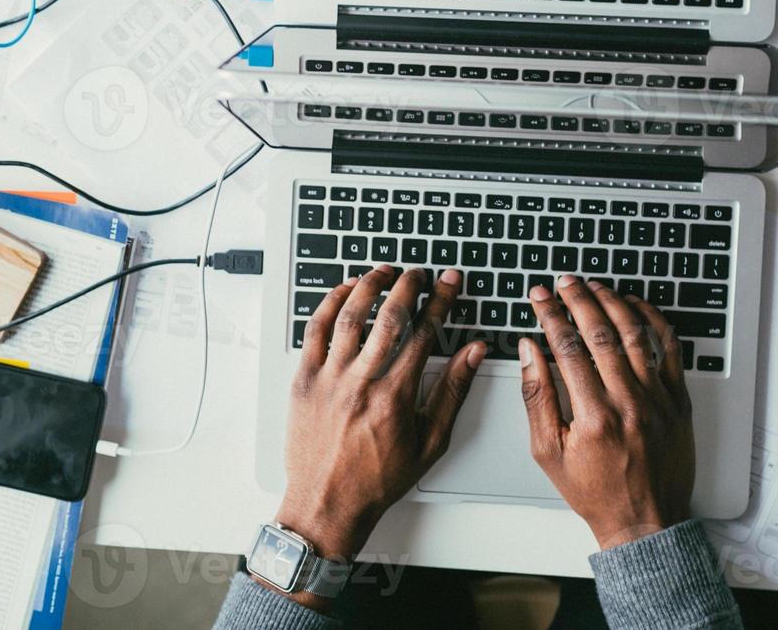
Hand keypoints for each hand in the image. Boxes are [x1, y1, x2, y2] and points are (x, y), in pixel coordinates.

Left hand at [273, 265, 485, 606]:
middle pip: (389, 316)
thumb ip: (452, 391)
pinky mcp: (304, 381)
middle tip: (419, 272)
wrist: (326, 504)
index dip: (441, 300)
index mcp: (395, 397)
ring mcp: (329, 379)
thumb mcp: (429, 442)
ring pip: (350, 316)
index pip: (425, 333)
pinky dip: (330, 305)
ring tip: (384, 272)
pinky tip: (344, 291)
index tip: (448, 282)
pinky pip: (315, 331)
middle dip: (409, 285)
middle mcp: (361, 382)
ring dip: (369, 285)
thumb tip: (473, 353)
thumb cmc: (377, 480)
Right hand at [520, 275, 694, 550]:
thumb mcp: (549, 452)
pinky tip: (635, 306)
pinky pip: (669, 349)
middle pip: (601, 333)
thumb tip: (530, 350)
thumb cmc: (595, 491)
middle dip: (579, 299)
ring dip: (613, 303)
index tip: (540, 297)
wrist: (645, 520)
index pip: (567, 347)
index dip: (550, 315)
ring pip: (635, 334)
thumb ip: (537, 397)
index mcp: (593, 416)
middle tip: (565, 282)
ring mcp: (658, 399)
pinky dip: (653, 321)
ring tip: (595, 286)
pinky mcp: (679, 400)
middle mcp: (629, 402)